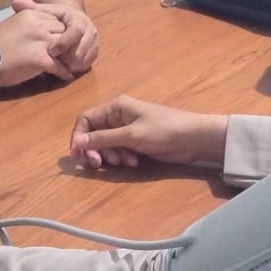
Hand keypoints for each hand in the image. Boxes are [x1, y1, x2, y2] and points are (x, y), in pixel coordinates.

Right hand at [0, 5, 66, 84]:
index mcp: (31, 14)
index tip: (62, 40)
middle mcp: (39, 25)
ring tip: (72, 64)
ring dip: (70, 57)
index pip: (56, 19)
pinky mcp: (40, 59)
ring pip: (65, 47)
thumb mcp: (12, 25)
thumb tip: (37, 31)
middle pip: (64, 31)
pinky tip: (66, 76)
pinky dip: (64, 72)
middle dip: (68, 43)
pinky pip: (60, 66)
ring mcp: (41, 42)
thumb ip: (27, 25)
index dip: (60, 31)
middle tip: (71, 53)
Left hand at [11, 0, 98, 75]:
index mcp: (76, 16)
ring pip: (88, 54)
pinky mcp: (94, 50)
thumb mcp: (43, 11)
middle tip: (57, 64)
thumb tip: (15, 3)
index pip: (76, 29)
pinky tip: (67, 70)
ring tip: (61, 68)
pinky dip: (79, 67)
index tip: (51, 51)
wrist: (67, 21)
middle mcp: (89, 27)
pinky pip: (90, 61)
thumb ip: (30, 7)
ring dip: (75, 63)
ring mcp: (93, 39)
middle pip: (84, 44)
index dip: (65, 42)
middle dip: (71, 56)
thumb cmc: (52, 18)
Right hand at [69, 94, 228, 168]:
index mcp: (115, 107)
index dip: (79, 136)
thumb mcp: (131, 136)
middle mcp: (118, 116)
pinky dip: (122, 157)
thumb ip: (103, 139)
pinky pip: (118, 150)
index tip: (79, 155)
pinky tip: (134, 162)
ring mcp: (127, 129)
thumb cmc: (163, 131)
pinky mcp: (135, 141)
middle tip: (101, 163)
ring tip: (127, 161)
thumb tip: (77, 142)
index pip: (86, 119)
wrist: (193, 139)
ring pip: (106, 144)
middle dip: (96, 149)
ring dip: (111, 155)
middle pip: (94, 134)